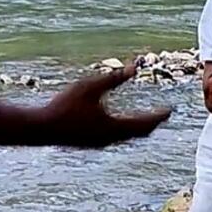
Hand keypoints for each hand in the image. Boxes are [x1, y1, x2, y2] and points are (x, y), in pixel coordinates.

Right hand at [40, 64, 169, 147]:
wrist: (41, 129)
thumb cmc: (64, 105)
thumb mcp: (89, 86)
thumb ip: (113, 77)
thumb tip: (135, 66)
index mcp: (113, 126)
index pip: (144, 123)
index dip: (159, 116)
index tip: (170, 110)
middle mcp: (110, 139)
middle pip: (139, 134)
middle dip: (152, 124)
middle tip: (163, 115)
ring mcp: (101, 144)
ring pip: (128, 138)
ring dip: (139, 129)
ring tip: (147, 120)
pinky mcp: (92, 145)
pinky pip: (117, 139)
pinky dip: (126, 131)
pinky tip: (121, 125)